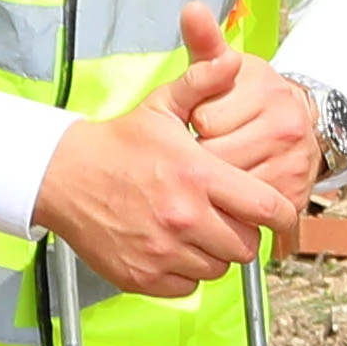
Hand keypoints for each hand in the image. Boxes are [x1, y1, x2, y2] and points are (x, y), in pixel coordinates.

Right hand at [40, 100, 291, 301]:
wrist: (63, 177)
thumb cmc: (120, 143)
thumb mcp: (162, 106)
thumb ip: (202, 81)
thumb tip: (232, 59)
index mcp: (198, 175)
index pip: (267, 208)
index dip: (283, 214)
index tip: (280, 213)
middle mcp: (184, 218)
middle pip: (246, 245)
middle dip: (244, 232)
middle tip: (227, 217)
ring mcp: (162, 251)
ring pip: (218, 268)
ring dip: (215, 253)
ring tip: (197, 229)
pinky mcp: (143, 276)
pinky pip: (188, 286)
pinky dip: (187, 272)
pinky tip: (174, 247)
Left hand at [159, 2, 322, 211]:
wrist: (301, 126)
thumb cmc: (247, 96)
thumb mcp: (229, 67)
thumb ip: (206, 42)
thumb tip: (191, 8)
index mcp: (266, 90)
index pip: (207, 120)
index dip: (195, 125)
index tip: (201, 122)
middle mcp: (286, 126)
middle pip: (217, 156)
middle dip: (201, 157)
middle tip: (201, 152)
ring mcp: (294, 163)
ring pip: (232, 188)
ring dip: (216, 184)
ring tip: (215, 170)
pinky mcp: (296, 196)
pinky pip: (250, 211)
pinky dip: (234, 207)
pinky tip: (229, 194)